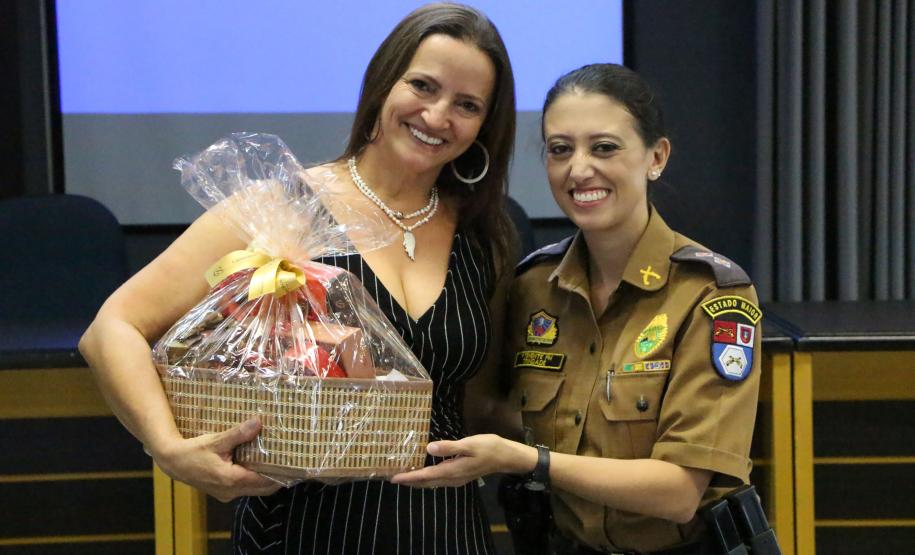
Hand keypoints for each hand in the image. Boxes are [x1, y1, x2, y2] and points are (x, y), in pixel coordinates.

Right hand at [152, 419, 281, 501]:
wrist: (172, 462)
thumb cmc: (193, 451)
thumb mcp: (216, 440)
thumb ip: (238, 434)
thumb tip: (258, 422)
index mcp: (231, 479)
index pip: (264, 481)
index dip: (280, 475)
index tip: (294, 466)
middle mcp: (231, 491)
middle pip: (262, 489)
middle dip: (277, 478)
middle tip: (291, 464)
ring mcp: (226, 494)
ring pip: (254, 489)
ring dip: (265, 480)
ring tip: (279, 463)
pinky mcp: (223, 491)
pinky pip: (244, 488)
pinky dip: (254, 480)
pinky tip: (259, 466)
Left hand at [390, 434, 535, 487]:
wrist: (505, 457)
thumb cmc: (488, 448)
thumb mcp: (469, 444)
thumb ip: (449, 447)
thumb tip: (429, 448)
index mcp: (452, 471)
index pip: (425, 476)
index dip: (409, 478)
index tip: (394, 479)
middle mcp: (452, 478)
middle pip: (427, 482)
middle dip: (410, 481)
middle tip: (394, 479)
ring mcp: (457, 478)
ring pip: (433, 482)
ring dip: (418, 481)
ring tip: (405, 476)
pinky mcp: (460, 475)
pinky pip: (439, 479)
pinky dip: (428, 477)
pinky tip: (425, 471)